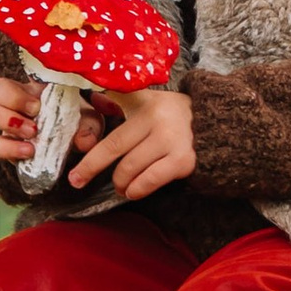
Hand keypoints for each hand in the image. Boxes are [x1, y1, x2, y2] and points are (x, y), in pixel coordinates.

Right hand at [0, 78, 106, 171]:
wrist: (77, 143)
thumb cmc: (82, 122)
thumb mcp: (90, 121)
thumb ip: (89, 128)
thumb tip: (84, 140)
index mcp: (34, 87)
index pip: (15, 76)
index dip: (17, 92)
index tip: (39, 105)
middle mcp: (17, 101)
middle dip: (13, 104)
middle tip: (35, 123)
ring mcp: (10, 123)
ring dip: (10, 126)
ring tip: (32, 139)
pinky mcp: (8, 145)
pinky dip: (10, 150)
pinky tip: (29, 153)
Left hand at [67, 84, 196, 200]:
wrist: (220, 126)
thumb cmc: (175, 117)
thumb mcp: (151, 101)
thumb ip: (121, 101)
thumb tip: (91, 99)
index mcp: (145, 101)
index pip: (111, 111)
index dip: (90, 123)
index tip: (71, 141)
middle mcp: (157, 118)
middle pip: (114, 146)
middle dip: (90, 166)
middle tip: (77, 180)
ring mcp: (171, 139)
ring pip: (129, 167)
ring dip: (119, 182)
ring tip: (120, 185)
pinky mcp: (183, 160)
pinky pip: (149, 180)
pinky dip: (136, 189)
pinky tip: (133, 191)